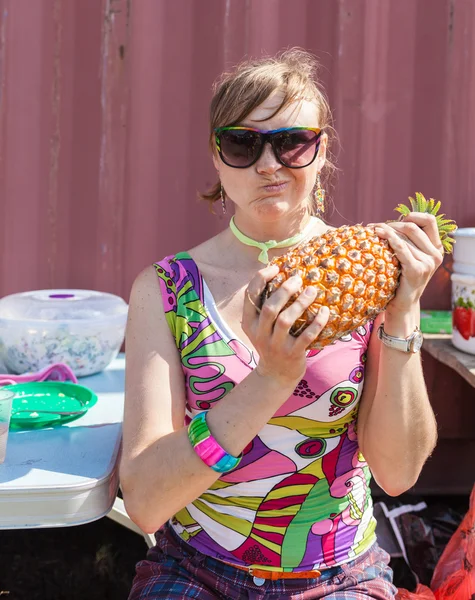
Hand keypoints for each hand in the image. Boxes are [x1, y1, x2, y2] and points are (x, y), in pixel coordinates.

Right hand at [242, 265, 329, 384]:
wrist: (276, 375)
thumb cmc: (271, 342)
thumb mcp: (260, 326)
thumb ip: (264, 305)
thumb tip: (280, 273)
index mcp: (249, 323)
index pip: (250, 296)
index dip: (261, 278)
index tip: (276, 268)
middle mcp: (260, 334)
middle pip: (269, 308)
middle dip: (284, 290)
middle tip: (298, 279)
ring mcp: (275, 345)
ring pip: (286, 320)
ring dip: (301, 303)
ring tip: (312, 290)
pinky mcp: (292, 354)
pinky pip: (306, 336)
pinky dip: (317, 322)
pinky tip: (325, 311)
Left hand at [373, 212, 443, 313]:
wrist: (401, 305)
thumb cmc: (400, 280)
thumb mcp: (408, 258)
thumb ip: (408, 242)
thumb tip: (388, 222)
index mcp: (436, 249)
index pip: (429, 221)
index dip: (413, 215)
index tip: (395, 219)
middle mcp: (435, 255)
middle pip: (412, 227)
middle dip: (391, 224)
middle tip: (373, 226)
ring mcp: (428, 263)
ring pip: (404, 236)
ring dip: (385, 230)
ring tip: (371, 230)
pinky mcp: (417, 269)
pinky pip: (401, 248)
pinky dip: (389, 238)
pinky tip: (377, 234)